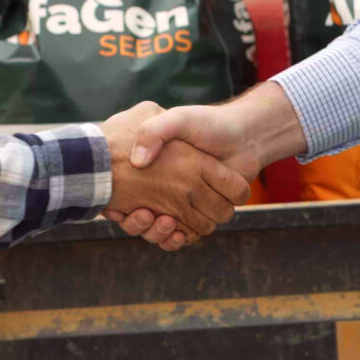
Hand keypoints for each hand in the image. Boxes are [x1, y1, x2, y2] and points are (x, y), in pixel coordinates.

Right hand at [117, 83, 306, 249]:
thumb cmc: (208, 124)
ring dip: (156, 232)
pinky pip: (182, 236)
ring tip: (158, 218)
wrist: (244, 135)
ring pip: (159, 231)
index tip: (115, 206)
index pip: (124, 194)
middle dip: (137, 223)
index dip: (117, 204)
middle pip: (140, 218)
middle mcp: (167, 188)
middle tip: (142, 213)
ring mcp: (184, 204)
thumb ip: (154, 131)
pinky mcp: (201, 215)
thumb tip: (137, 162)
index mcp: (157, 168)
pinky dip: (175, 239)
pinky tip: (176, 232)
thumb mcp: (177, 120)